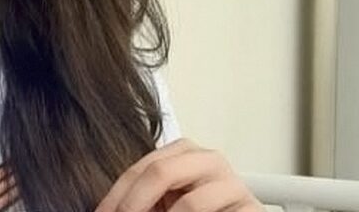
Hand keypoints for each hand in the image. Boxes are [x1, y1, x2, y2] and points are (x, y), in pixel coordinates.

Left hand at [95, 139, 262, 211]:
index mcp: (184, 152)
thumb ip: (139, 198)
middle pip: (160, 172)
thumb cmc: (196, 211)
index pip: (139, 169)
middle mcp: (210, 161)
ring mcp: (234, 184)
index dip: (115, 197)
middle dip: (133, 204)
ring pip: (190, 203)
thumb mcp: (164, 201)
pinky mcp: (253, 210)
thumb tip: (104, 211)